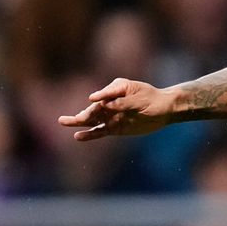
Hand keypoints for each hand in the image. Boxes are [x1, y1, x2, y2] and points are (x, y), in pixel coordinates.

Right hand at [57, 78, 173, 140]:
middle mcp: (110, 101)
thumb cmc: (153, 100)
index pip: (105, 94)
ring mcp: (111, 114)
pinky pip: (99, 131)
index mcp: (117, 88)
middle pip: (94, 108)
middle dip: (84, 114)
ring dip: (79, 121)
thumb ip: (123, 102)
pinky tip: (78, 136)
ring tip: (62, 121)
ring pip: (92, 119)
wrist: (164, 110)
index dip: (99, 97)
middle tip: (70, 119)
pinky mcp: (114, 127)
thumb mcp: (140, 99)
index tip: (93, 100)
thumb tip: (105, 104)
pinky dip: (90, 134)